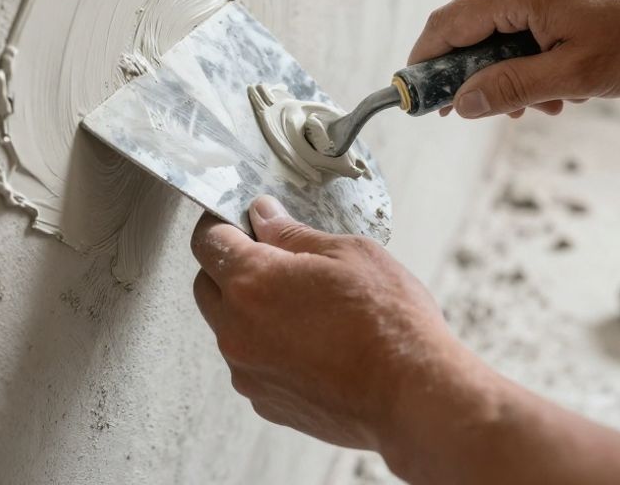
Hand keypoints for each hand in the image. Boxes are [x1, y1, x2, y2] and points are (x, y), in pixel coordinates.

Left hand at [190, 195, 491, 466]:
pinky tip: (311, 342)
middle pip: (207, 285)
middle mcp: (236, 329)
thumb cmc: (388, 322)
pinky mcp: (265, 402)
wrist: (413, 397)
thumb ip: (293, 234)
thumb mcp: (348, 254)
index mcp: (251, 282)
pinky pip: (251, 363)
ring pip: (228, 327)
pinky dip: (267, 347)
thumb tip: (263, 216)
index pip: (207, 241)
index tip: (244, 221)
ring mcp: (247, 371)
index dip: (223, 224)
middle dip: (230, 266)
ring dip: (249, 310)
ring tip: (303, 306)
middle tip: (275, 259)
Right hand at [409, 0, 619, 118]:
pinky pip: (529, 11)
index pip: (447, 24)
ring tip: (549, 100)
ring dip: (513, 65)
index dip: (425, 64)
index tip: (417, 98)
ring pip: (504, 22)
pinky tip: (563, 74)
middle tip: (501, 111)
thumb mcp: (573, 76)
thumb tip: (462, 103)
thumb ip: (509, 89)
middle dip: (481, 73)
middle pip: (474, 24)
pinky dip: (534, 45)